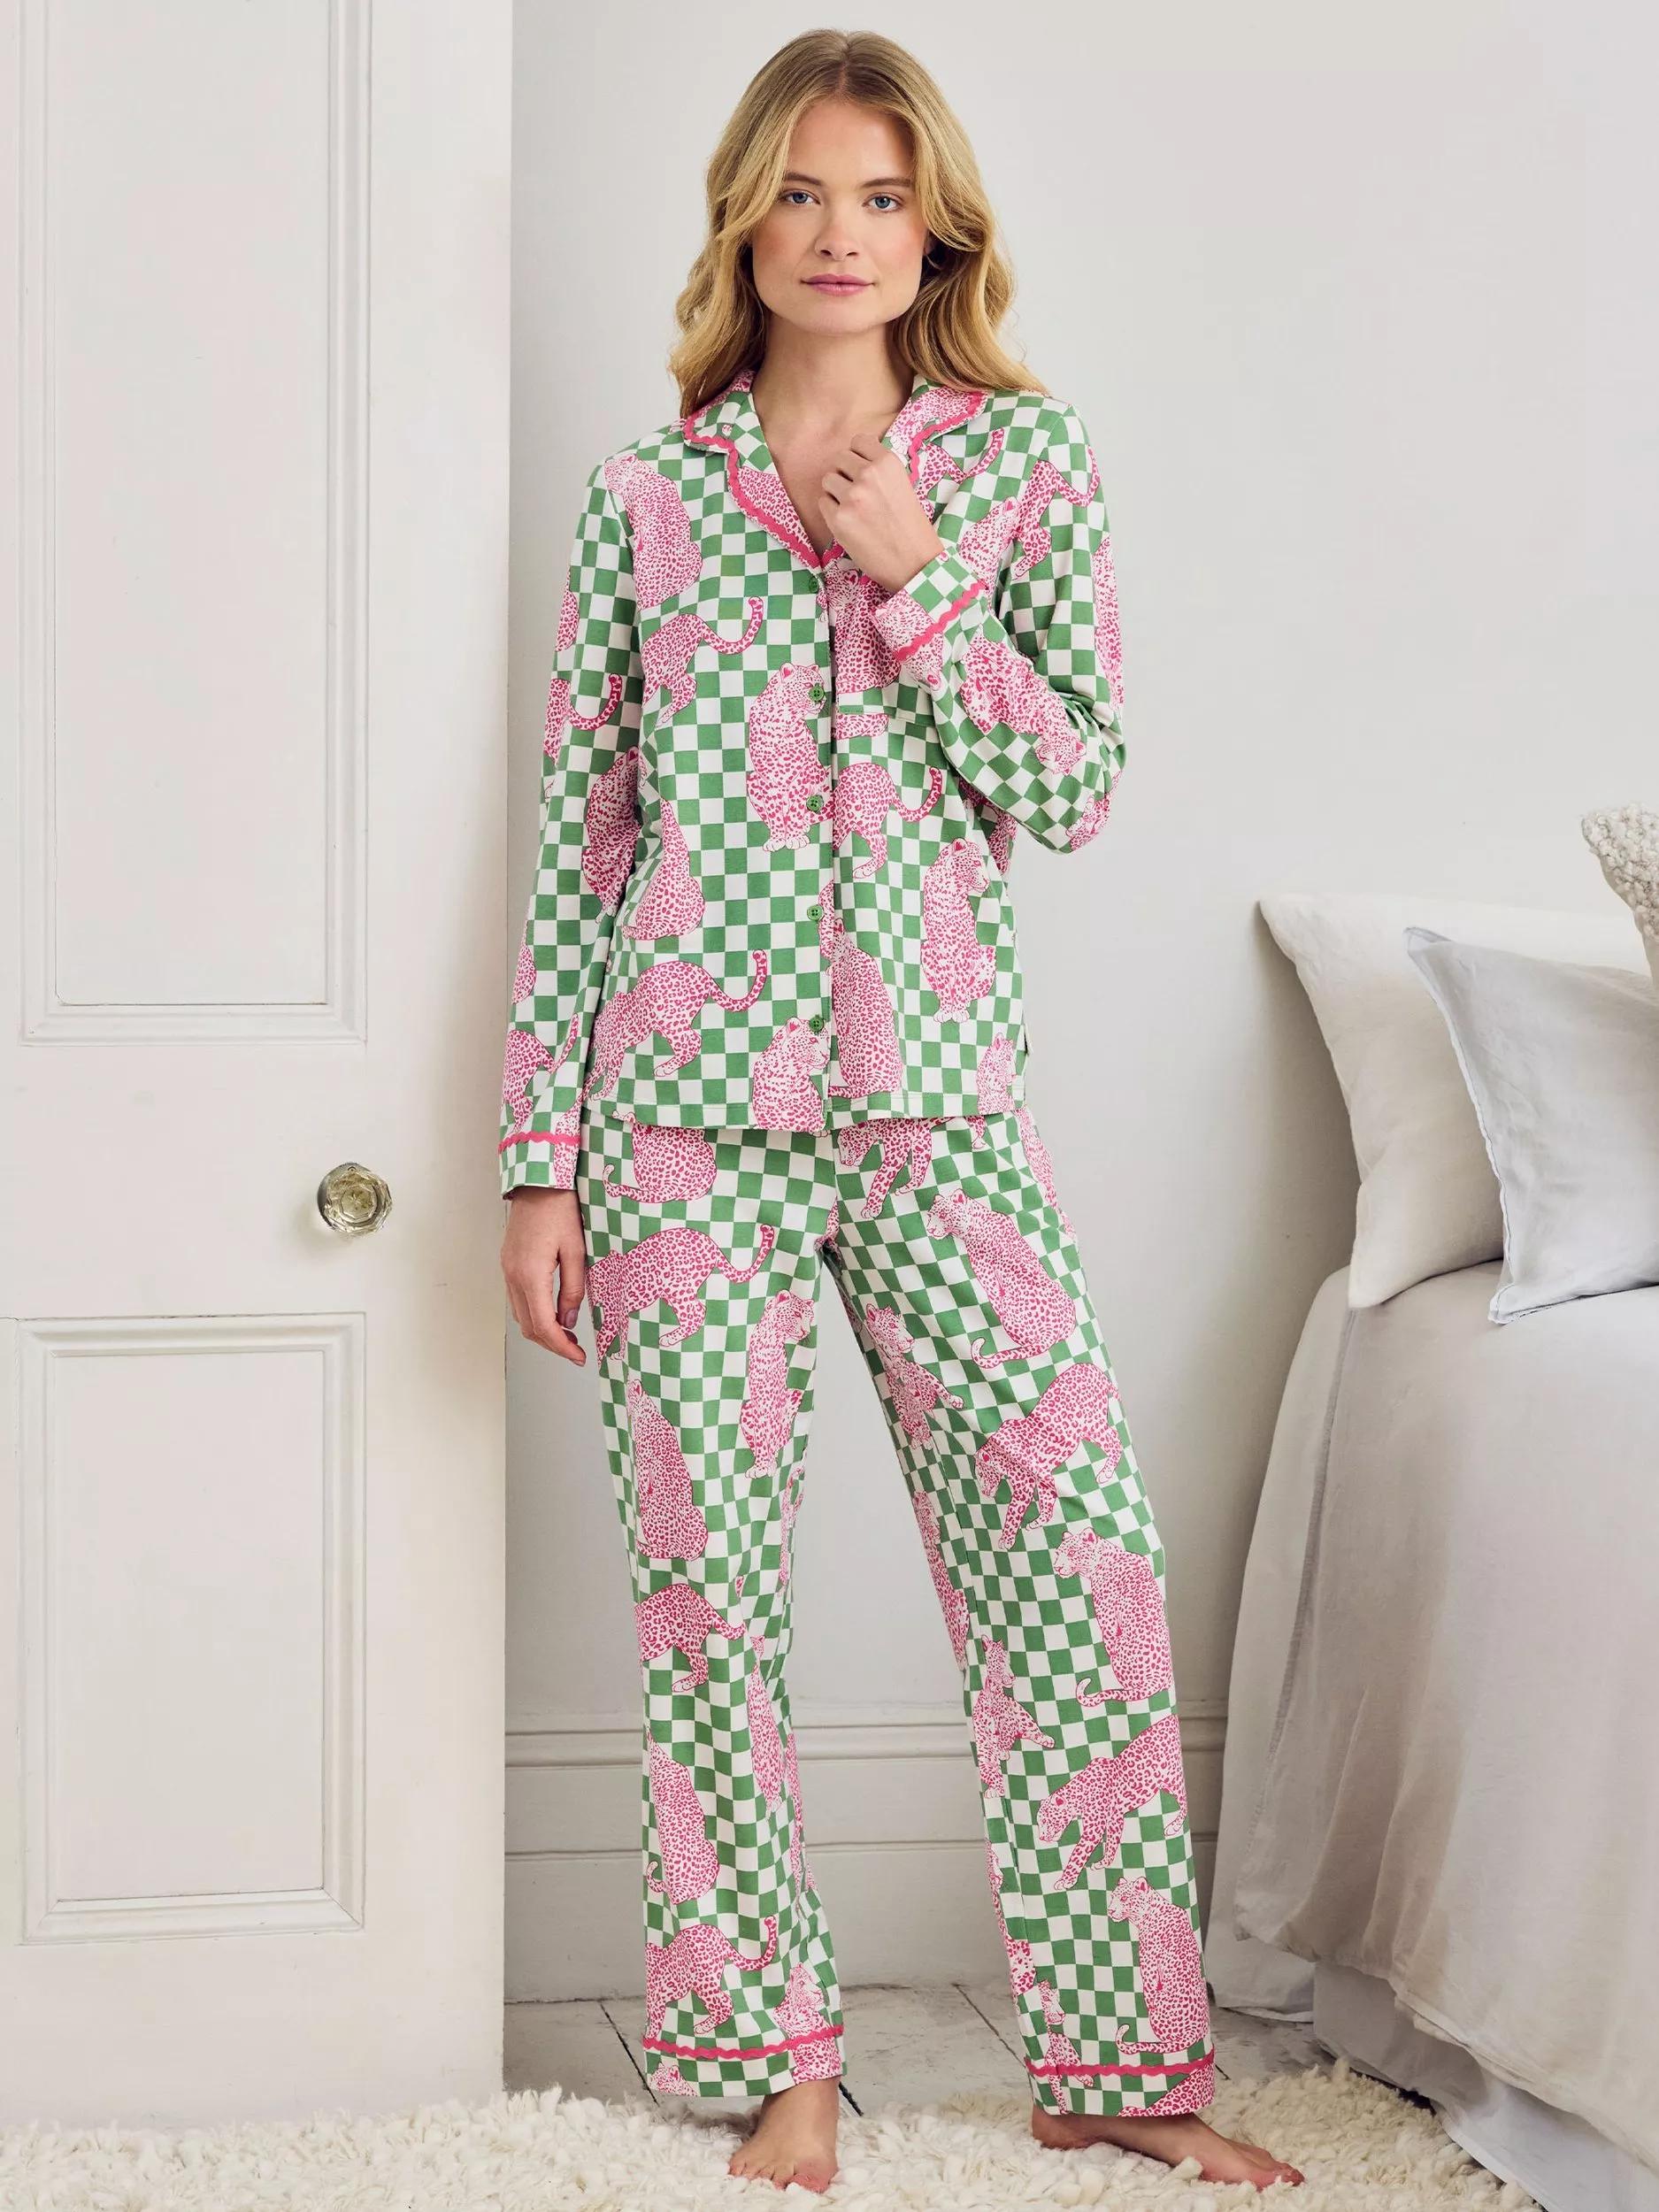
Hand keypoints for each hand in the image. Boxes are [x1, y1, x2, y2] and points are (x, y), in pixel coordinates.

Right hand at [501, 1186, 587, 1365]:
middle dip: (552, 1344)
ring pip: (521, 1316)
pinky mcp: (508, 1265)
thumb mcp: (576, 1251)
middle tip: (575, 1350)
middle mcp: (513, 1276)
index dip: (561, 1347)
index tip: (578, 1357)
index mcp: (531, 1274)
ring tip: (566, 1335)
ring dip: (542, 1331)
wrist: (538, 1183)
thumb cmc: (560, 1210)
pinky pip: (518, 1300)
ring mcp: (507, 1271)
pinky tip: (552, 1313)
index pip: (544, 1325)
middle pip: (528, 1327)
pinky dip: (533, 1314)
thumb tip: (569, 1321)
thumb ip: (573, 1288)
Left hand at [819, 431, 943, 593]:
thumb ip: (880, 470)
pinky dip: (831, 511)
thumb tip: (856, 459)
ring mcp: (852, 497)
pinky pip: (823, 503)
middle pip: (839, 459)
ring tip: (852, 507)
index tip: (862, 468)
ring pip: (828, 479)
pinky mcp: (839, 519)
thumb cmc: (911, 527)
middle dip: (845, 473)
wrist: (914, 562)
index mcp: (887, 463)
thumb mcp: (903, 485)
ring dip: (836, 491)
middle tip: (857, 492)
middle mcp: (868, 475)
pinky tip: (848, 521)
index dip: (858, 455)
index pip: (858, 441)